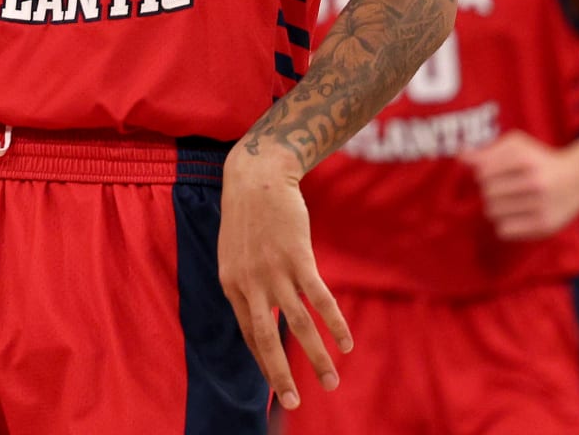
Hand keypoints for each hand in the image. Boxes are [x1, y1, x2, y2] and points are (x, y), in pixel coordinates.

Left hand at [219, 146, 351, 411]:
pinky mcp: (297, 258)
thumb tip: (259, 312)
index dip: (263, 361)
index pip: (247, 333)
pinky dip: (334, 324)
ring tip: (332, 382)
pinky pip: (319, 300)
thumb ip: (245, 284)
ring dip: (317, 356)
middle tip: (294, 402)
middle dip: (281, 375)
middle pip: (265, 339)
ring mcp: (273, 271)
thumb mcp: (234, 253)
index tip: (277, 385)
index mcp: (231, 284)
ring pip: (297, 325)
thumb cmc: (248, 216)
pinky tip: (347, 344)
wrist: (257, 176)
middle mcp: (249, 283)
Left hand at [460, 131, 578, 239]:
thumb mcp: (516, 146)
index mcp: (526, 160)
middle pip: (487, 193)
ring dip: (495, 207)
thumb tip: (461, 157)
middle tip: (503, 188)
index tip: (494, 172)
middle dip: (489, 191)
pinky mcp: (545, 226)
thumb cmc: (539, 160)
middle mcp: (536, 183)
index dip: (483, 173)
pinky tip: (515, 214)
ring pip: (493, 213)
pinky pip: (504, 231)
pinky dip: (504, 223)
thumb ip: (487, 150)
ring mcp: (542, 206)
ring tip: (509, 201)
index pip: (482, 172)